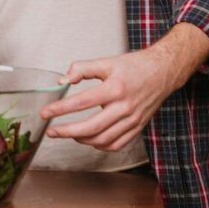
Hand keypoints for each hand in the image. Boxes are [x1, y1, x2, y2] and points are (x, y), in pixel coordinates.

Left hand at [39, 23, 208, 150]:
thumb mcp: (106, 62)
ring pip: (103, 139)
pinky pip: (117, 144)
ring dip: (82, 140)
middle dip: (67, 131)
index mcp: (115, 89)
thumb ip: (82, 68)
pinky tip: (89, 139)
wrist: (163, 72)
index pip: (81, 102)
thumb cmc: (134, 66)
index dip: (60, 109)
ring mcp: (133, 120)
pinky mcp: (138, 128)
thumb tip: (62, 81)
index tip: (45, 113)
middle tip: (51, 131)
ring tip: (67, 133)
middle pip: (92, 127)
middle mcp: (124, 107)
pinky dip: (100, 145)